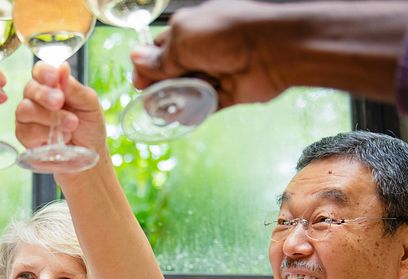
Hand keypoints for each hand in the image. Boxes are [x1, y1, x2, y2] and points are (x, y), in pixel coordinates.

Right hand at [15, 62, 106, 155]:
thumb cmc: (89, 126)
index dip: (44, 72)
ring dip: (49, 117)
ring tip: (71, 124)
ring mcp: (27, 118)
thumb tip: (62, 67)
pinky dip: (45, 134)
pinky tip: (61, 138)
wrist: (89, 153)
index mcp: (51, 86)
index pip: (39, 71)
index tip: (54, 78)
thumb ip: (74, 88)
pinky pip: (27, 131)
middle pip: (29, 89)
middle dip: (44, 95)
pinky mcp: (24, 137)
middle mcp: (36, 99)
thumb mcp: (89, 104)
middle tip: (59, 102)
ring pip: (25, 110)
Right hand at [131, 0, 286, 107]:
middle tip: (149, 100)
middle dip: (156, 87)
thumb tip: (135, 59)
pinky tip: (179, 119)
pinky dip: (190, 114)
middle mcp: (200, 51)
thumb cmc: (226, 34)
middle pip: (169, 74)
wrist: (272, 49)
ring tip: (163, 112)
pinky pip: (202, 107)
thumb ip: (159, 57)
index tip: (139, 82)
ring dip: (172, 102)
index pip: (158, 51)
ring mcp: (213, 73)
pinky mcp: (225, 94)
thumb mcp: (184, 40)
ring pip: (184, 92)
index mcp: (188, 31)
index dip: (145, 67)